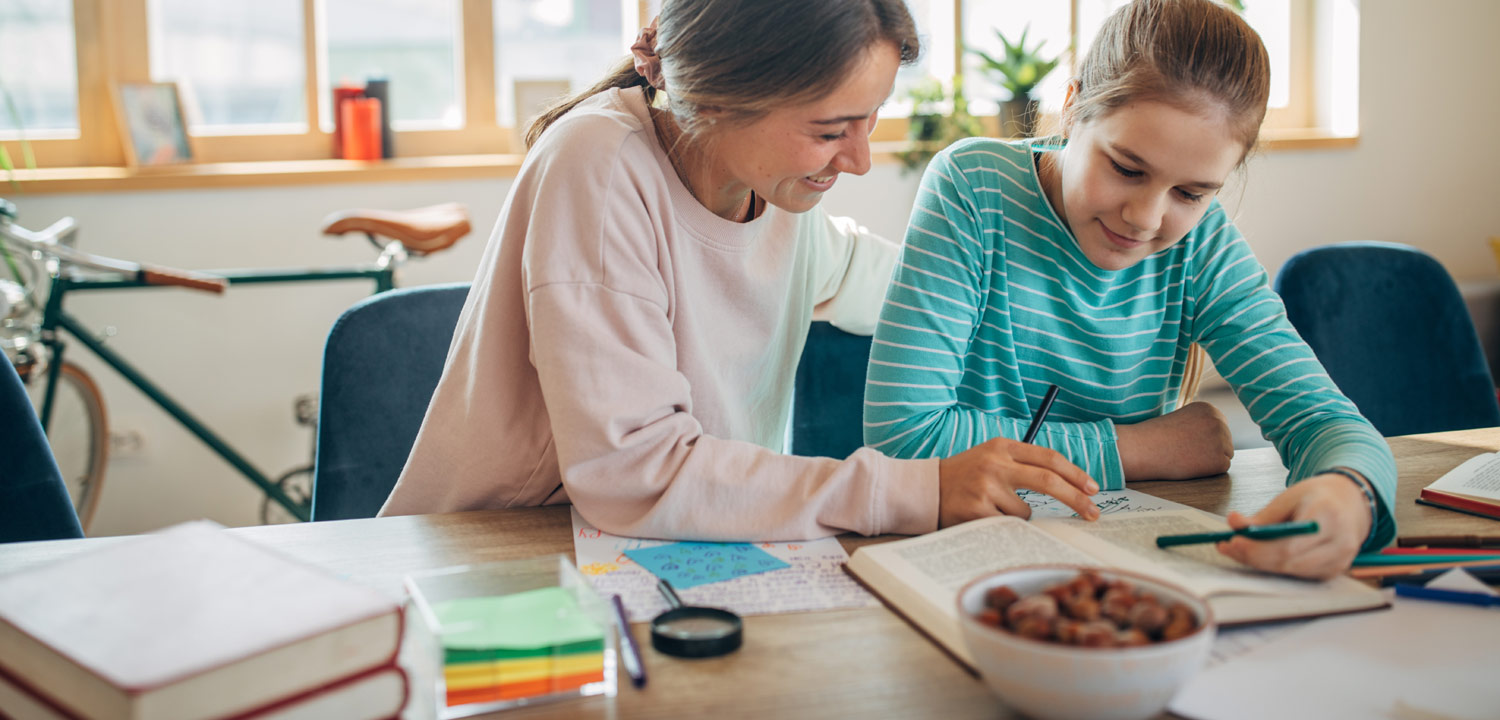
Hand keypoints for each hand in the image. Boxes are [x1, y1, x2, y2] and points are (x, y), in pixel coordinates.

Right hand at [937, 437, 1099, 526]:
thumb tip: (1069, 485)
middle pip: (1048, 481)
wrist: (924, 490)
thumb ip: (1023, 463)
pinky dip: (1002, 524)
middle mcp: (995, 463)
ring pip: (1026, 511)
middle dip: (1076, 499)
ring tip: (993, 507)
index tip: (1093, 488)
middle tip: (1093, 513)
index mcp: (1002, 446)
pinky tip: (983, 515)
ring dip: (1018, 515)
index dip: (1075, 474)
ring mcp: (986, 487)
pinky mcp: (977, 510)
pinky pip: (1008, 525)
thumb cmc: (965, 476)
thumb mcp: (992, 457)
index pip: (1049, 458)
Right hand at [1115, 401, 1232, 480]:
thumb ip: (1201, 424)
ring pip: (1225, 454)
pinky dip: (1209, 470)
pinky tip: (1190, 464)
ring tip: (1187, 456)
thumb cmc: (1156, 435)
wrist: (1142, 448)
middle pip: (1225, 441)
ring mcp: (1221, 440)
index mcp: (1209, 408)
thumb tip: (1214, 438)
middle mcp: (1219, 421)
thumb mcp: (1182, 419)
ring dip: (1209, 459)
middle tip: (1185, 450)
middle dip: (1209, 449)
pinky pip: (1222, 467)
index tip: (1186, 440)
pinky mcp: (1219, 460)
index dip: (1203, 438)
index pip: (1220, 428)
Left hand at [1216, 472, 1372, 578]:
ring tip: (1238, 550)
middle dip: (1253, 557)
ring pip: (1291, 571)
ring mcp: (1340, 561)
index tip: (1232, 541)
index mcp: (1329, 516)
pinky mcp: (1334, 572)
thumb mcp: (1289, 498)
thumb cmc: (1318, 498)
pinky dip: (1275, 567)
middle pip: (1289, 562)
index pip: (1290, 544)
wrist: (1349, 503)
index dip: (1258, 548)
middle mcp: (1340, 543)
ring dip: (1260, 564)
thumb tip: (1234, 522)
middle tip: (1227, 547)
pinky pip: (1298, 575)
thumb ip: (1263, 515)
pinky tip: (1258, 556)